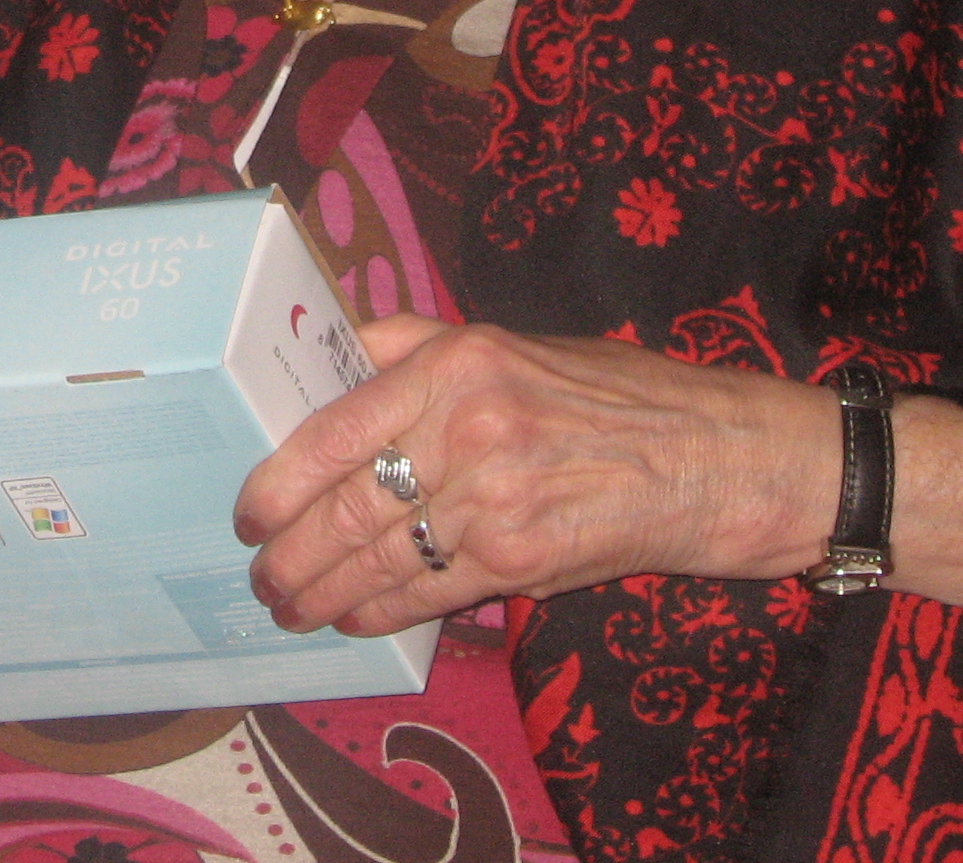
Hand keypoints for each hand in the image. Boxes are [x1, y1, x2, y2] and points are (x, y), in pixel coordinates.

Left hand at [233, 315, 832, 637]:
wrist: (717, 459)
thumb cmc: (610, 395)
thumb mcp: (507, 342)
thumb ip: (410, 345)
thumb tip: (324, 357)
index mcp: (454, 365)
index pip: (334, 429)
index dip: (276, 481)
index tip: (246, 511)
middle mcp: (467, 428)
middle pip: (345, 504)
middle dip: (290, 552)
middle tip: (258, 575)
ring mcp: (494, 498)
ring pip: (378, 556)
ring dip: (322, 591)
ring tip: (289, 607)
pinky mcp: (522, 559)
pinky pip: (428, 592)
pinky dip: (380, 611)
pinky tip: (353, 619)